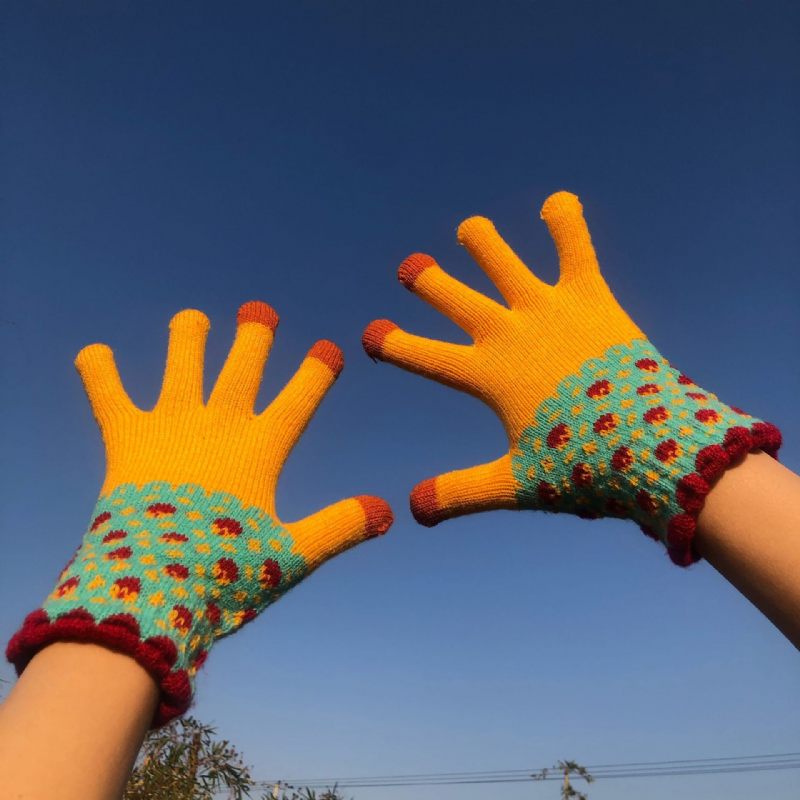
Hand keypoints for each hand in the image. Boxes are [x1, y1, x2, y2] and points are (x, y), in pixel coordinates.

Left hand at [7, 301, 392, 724]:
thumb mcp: (292, 554)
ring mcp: (172, 427)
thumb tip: (388, 509)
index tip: (329, 348)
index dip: (316, 372)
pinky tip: (94, 352)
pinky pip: (109, 397)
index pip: (298, 399)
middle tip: (259, 311)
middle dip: (254, 338)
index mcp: (260, 450)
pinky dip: (100, 372)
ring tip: (191, 317)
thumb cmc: (226, 572)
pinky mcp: (128, 440)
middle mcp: (218, 426)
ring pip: (182, 368)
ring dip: (188, 339)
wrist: (153, 584)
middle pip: (241, 369)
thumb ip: (340, 527)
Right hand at [363, 192, 779, 564]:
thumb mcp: (514, 484)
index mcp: (486, 375)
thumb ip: (459, 493)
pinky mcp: (588, 297)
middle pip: (453, 297)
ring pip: (501, 261)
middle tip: (411, 267)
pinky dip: (564, 223)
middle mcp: (508, 332)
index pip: (423, 355)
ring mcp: (546, 309)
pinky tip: (558, 202)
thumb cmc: (581, 467)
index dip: (393, 344)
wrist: (650, 443)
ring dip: (481, 243)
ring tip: (470, 230)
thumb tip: (411, 509)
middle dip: (427, 281)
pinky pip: (573, 248)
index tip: (372, 334)